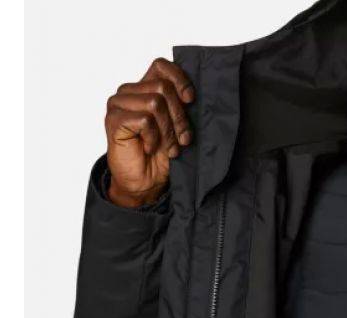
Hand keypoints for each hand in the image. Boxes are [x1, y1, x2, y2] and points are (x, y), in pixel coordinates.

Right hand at [104, 58, 194, 207]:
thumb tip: (192, 95)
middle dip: (180, 118)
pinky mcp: (114, 119)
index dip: (180, 79)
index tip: (191, 100)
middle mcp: (129, 92)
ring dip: (169, 131)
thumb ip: (180, 107)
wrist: (145, 183)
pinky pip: (145, 119)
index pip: (161, 66)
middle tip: (183, 140)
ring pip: (156, 102)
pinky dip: (154, 138)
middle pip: (164, 88)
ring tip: (169, 148)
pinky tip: (150, 148)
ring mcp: (118, 104)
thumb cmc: (161, 156)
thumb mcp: (177, 128)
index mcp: (145, 89)